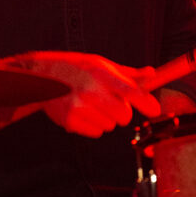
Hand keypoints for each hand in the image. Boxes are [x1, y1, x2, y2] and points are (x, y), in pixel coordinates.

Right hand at [0, 51, 161, 137]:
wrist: (41, 76)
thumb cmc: (76, 67)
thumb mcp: (101, 64)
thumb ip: (127, 73)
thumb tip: (152, 74)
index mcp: (101, 73)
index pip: (131, 92)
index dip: (146, 103)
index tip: (154, 110)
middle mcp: (90, 91)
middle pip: (124, 116)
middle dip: (122, 112)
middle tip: (111, 102)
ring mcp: (79, 107)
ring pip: (110, 126)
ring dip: (106, 118)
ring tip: (92, 104)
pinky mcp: (70, 121)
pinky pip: (96, 132)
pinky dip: (93, 126)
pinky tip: (83, 112)